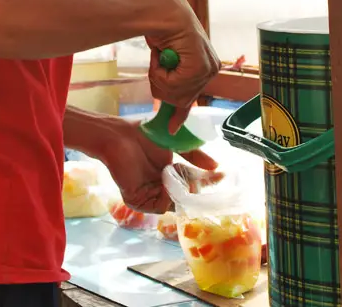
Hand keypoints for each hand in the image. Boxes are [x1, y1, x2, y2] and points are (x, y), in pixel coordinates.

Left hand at [102, 120, 220, 213]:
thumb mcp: (175, 144)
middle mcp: (159, 186)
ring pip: (172, 203)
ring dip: (180, 193)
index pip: (190, 183)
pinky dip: (165, 198)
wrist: (119, 135)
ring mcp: (148, 194)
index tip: (222, 177)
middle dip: (195, 192)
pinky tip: (166, 185)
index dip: (205, 182)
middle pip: (183, 197)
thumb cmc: (144, 135)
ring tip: (183, 182)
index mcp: (168, 174)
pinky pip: (157, 206)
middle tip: (203, 183)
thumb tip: (216, 166)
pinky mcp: (136, 200)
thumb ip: (194, 155)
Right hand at [145, 0, 220, 133]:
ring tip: (160, 56)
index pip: (192, 97)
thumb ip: (169, 81)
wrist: (162, 11)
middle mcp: (211, 70)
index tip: (172, 129)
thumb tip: (163, 103)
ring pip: (175, 94)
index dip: (180, 114)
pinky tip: (162, 55)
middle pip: (179, 100)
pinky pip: (173, 85)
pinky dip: (159, 72)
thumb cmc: (162, 31)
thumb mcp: (166, 62)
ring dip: (158, 77)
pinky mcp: (200, 67)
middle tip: (157, 65)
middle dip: (162, 86)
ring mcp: (207, 69)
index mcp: (206, 68)